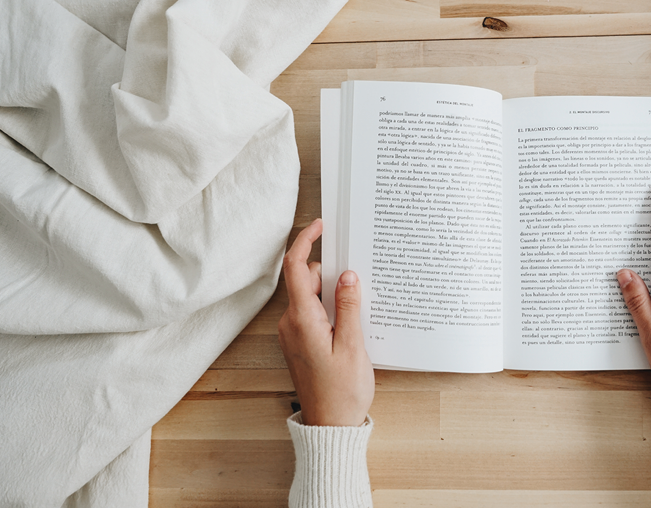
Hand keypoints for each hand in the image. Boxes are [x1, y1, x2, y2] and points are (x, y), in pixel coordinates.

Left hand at [278, 219, 374, 426]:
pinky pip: (312, 314)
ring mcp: (293, 334)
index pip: (296, 268)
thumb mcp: (353, 345)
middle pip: (306, 280)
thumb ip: (349, 306)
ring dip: (332, 294)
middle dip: (331, 274)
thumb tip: (347, 276)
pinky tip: (350, 322)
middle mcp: (291, 323)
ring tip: (359, 308)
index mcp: (301, 319)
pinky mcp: (300, 343)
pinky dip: (329, 309)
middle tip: (359, 278)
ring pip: (310, 297)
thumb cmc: (342, 391)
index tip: (320, 225)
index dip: (306, 240)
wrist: (330, 425)